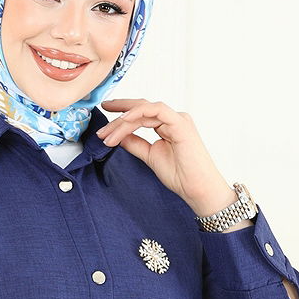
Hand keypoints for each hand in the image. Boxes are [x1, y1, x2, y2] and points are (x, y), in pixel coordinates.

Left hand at [96, 98, 234, 216]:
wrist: (197, 189)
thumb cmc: (181, 176)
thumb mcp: (150, 156)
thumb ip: (136, 144)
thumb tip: (118, 136)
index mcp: (168, 125)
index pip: (140, 115)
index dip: (120, 118)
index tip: (104, 126)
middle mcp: (173, 119)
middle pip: (140, 110)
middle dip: (117, 117)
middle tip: (101, 130)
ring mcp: (178, 119)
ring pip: (144, 110)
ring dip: (123, 121)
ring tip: (107, 134)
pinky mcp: (181, 123)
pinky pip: (157, 110)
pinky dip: (139, 113)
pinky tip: (124, 120)